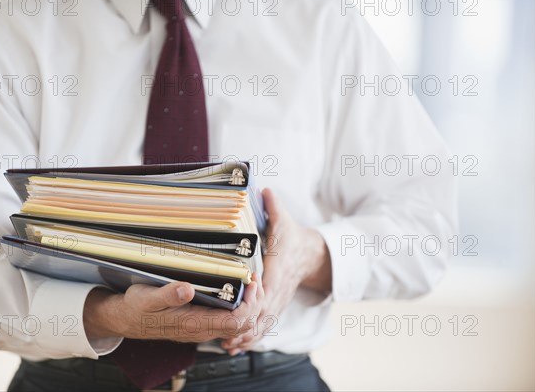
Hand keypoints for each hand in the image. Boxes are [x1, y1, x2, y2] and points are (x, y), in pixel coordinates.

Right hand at [84, 277, 263, 342]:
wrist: (128, 319)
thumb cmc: (138, 307)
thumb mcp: (148, 297)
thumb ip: (168, 295)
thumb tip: (187, 289)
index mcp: (195, 324)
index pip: (236, 322)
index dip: (249, 304)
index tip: (250, 283)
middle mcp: (204, 329)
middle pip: (245, 324)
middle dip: (255, 302)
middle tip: (254, 278)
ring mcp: (205, 328)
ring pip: (240, 324)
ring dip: (250, 304)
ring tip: (249, 281)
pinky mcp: (203, 323)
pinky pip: (231, 321)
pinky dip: (241, 306)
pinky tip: (237, 289)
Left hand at [221, 188, 331, 353]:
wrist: (310, 255)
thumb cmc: (292, 238)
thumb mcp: (284, 221)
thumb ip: (274, 207)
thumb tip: (264, 189)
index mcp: (278, 268)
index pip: (268, 285)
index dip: (255, 296)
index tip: (239, 304)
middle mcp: (278, 289)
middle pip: (263, 311)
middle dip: (244, 324)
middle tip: (224, 333)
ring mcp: (278, 301)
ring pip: (263, 323)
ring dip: (245, 336)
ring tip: (226, 345)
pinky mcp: (275, 308)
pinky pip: (263, 326)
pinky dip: (250, 338)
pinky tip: (235, 347)